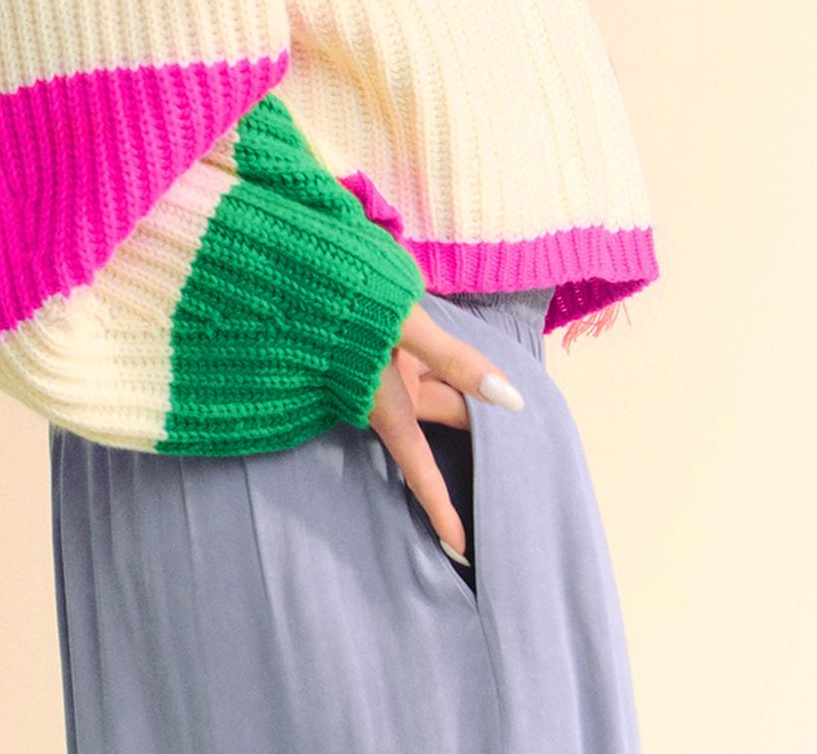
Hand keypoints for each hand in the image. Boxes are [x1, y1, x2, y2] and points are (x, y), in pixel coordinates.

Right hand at [365, 302, 525, 566]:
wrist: (289, 267)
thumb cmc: (345, 300)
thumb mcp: (403, 326)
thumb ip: (455, 360)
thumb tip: (511, 399)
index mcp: (387, 403)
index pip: (421, 468)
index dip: (441, 508)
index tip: (460, 549)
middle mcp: (385, 393)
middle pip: (444, 415)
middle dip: (480, 431)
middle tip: (526, 450)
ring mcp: (382, 368)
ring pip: (437, 386)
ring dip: (470, 391)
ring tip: (513, 400)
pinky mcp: (380, 344)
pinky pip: (426, 361)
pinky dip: (454, 364)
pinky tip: (474, 357)